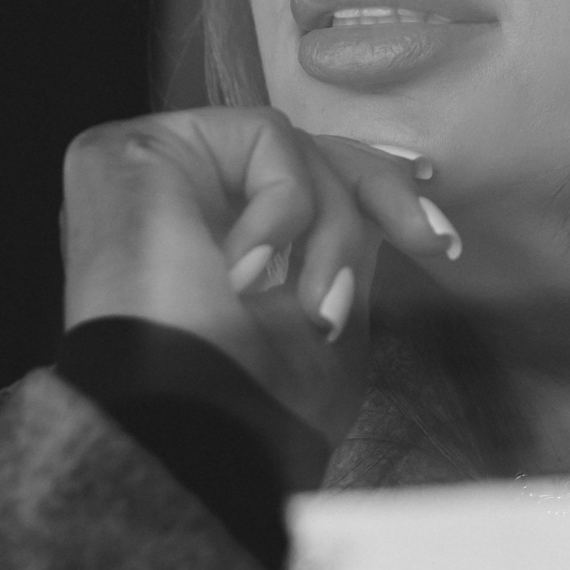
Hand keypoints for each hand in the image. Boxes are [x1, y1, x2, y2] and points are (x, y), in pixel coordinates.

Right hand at [60, 108, 459, 456]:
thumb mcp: (327, 314)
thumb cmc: (256, 405)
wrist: (191, 433)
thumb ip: (345, 244)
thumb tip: (396, 197)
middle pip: (303, 149)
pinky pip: (259, 136)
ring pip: (292, 144)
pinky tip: (244, 275)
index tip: (439, 237)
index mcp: (206, 241)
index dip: (376, 191)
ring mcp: (149, 172)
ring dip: (332, 224)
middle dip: (379, 194)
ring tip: (316, 306)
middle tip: (427, 240)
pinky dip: (286, 205)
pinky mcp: (130, 150)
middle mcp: (173, 200)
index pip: (301, 181)